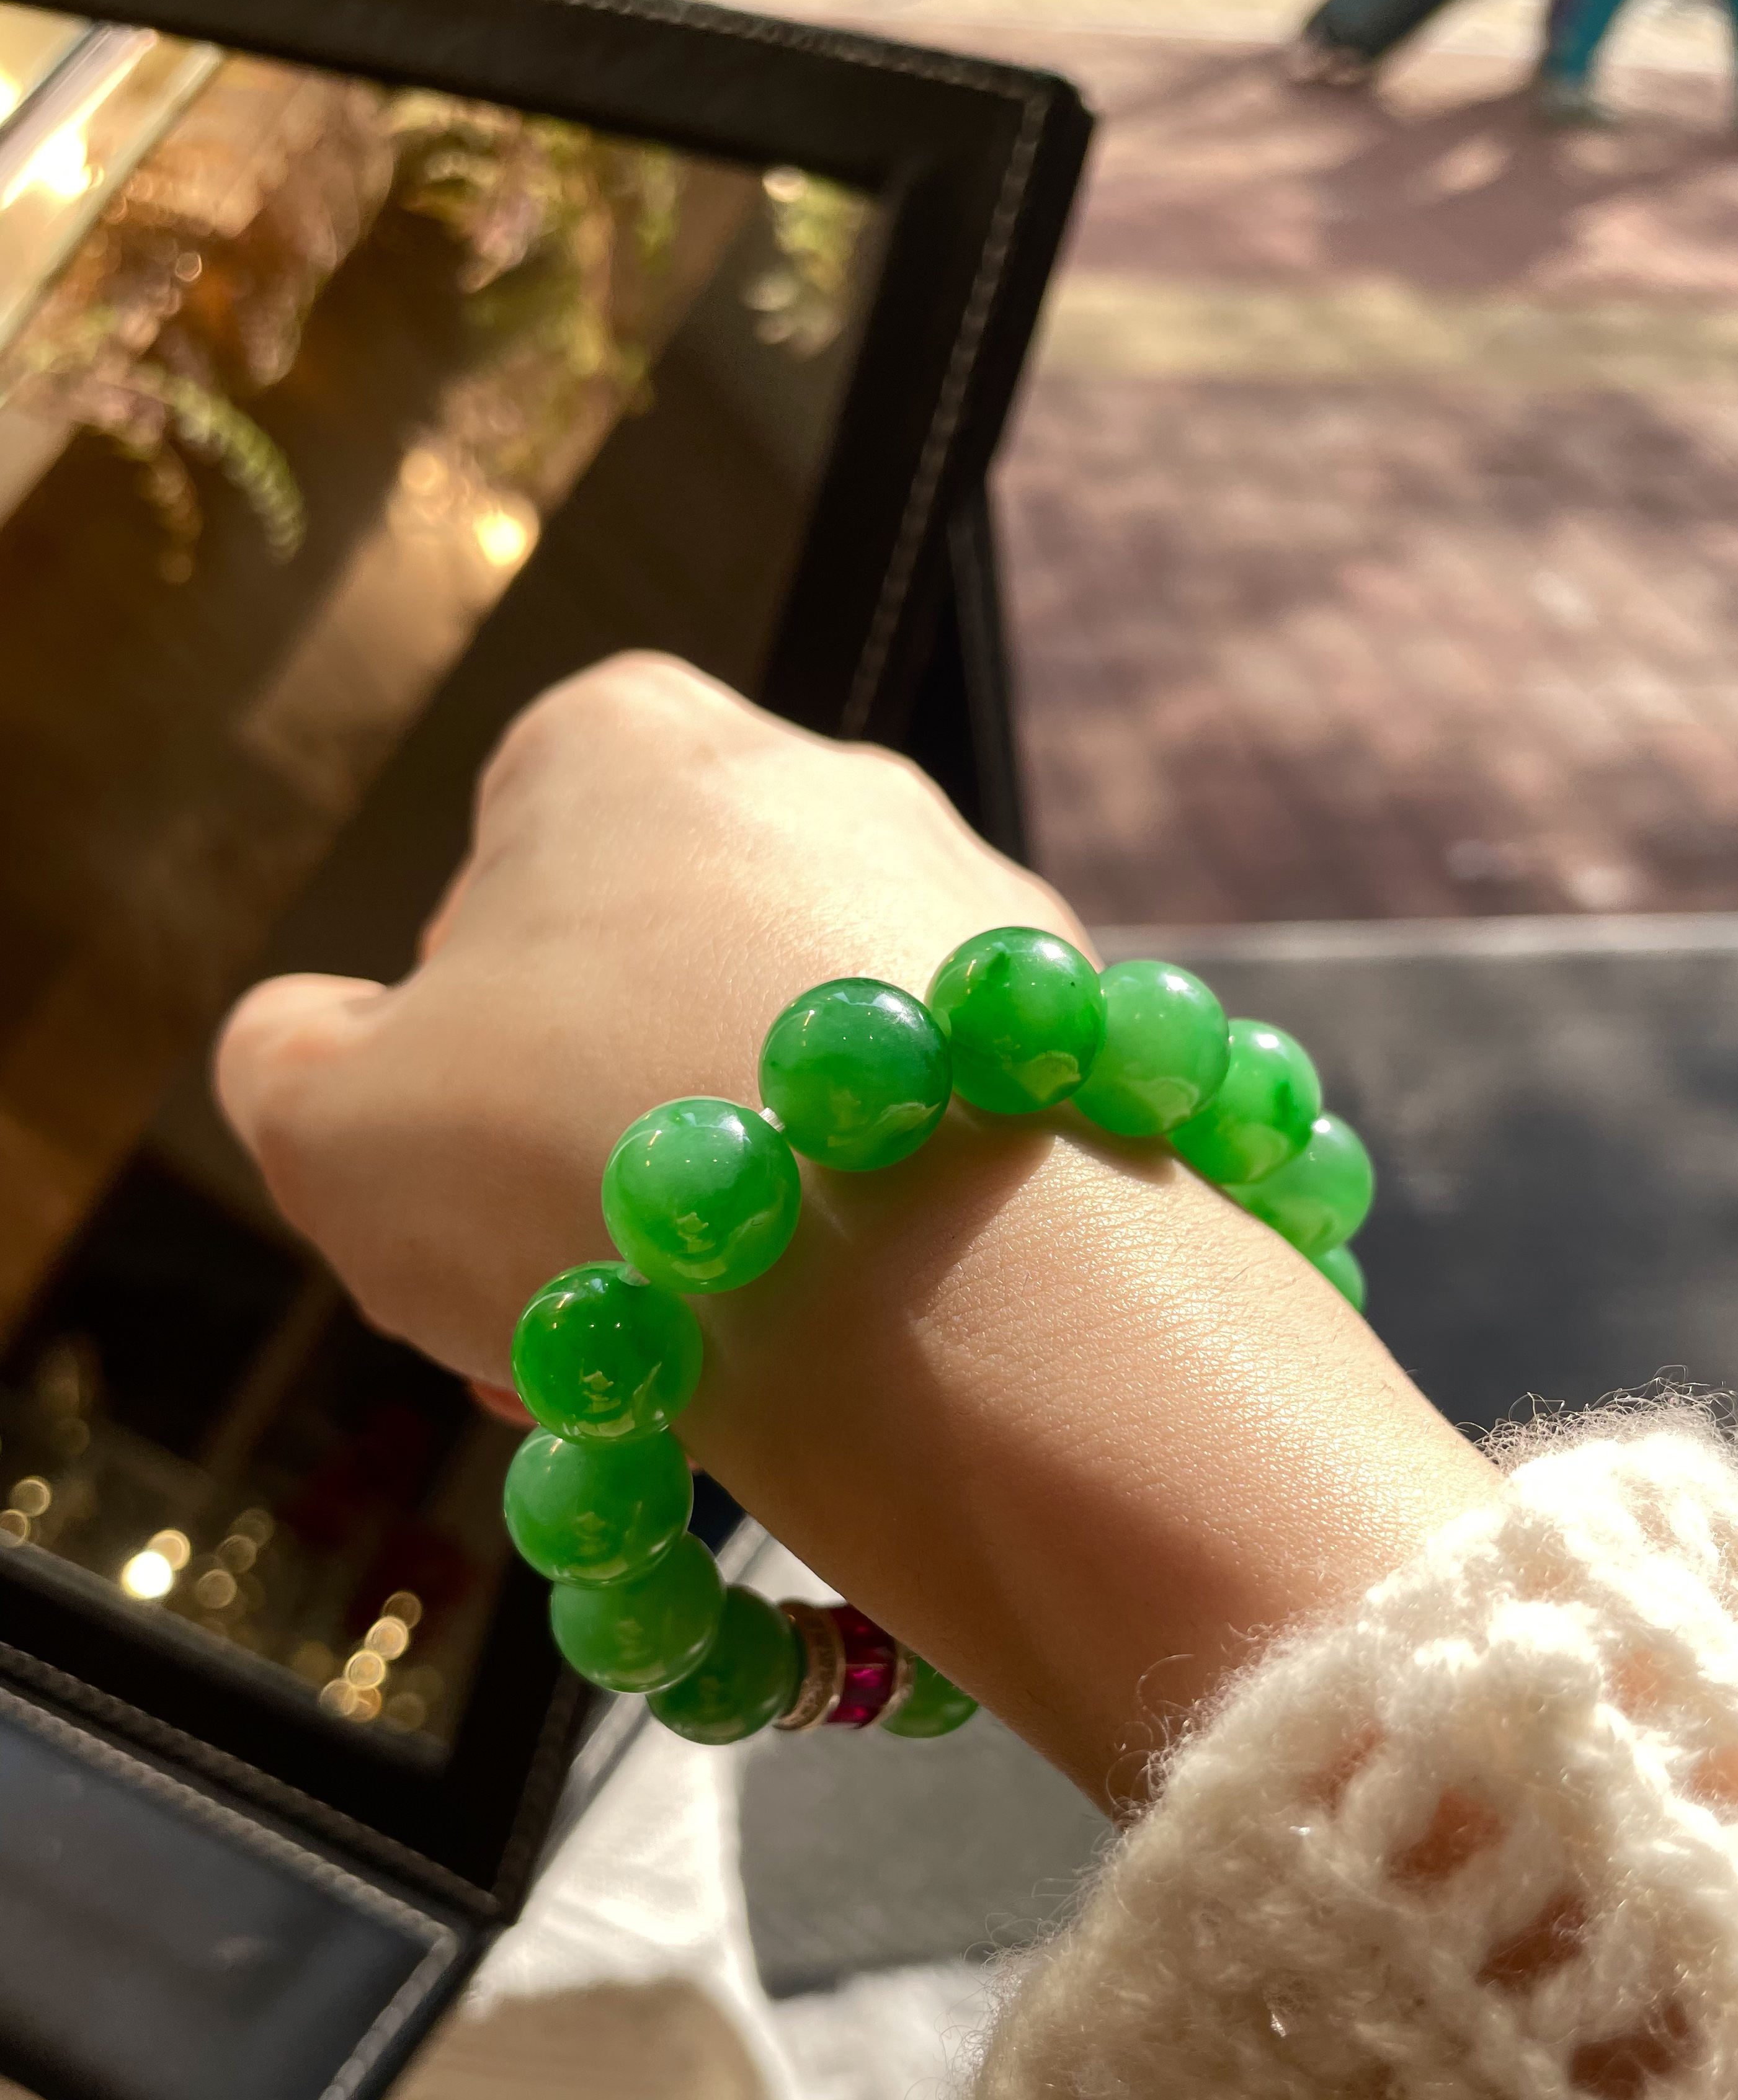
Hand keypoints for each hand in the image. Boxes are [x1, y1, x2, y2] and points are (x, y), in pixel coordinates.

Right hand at [216, 653, 1496, 1805]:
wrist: (923, 1276)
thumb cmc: (577, 1156)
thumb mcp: (316, 1117)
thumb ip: (284, 1056)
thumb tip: (322, 1047)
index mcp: (628, 738)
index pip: (496, 875)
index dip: (459, 1056)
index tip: (463, 1193)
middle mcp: (827, 779)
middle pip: (659, 983)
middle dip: (598, 1152)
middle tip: (571, 1308)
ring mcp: (979, 905)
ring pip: (801, 1076)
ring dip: (733, 1212)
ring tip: (700, 1361)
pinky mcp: (1091, 1040)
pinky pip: (937, 1134)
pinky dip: (878, 1229)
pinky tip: (841, 1342)